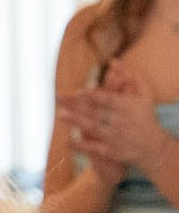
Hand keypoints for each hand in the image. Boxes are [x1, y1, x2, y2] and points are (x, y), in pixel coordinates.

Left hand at [61, 61, 167, 179]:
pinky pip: (93, 148)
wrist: (153, 146)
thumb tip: (113, 61)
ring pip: (92, 128)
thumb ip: (133, 76)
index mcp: (127, 106)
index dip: (93, 95)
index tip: (77, 91)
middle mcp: (120, 121)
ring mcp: (114, 137)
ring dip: (76, 121)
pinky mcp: (110, 151)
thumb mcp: (145, 95)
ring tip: (60, 114)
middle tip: (58, 99)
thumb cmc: (145, 116)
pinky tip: (67, 140)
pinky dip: (80, 145)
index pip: (107, 99)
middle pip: (95, 112)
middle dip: (76, 106)